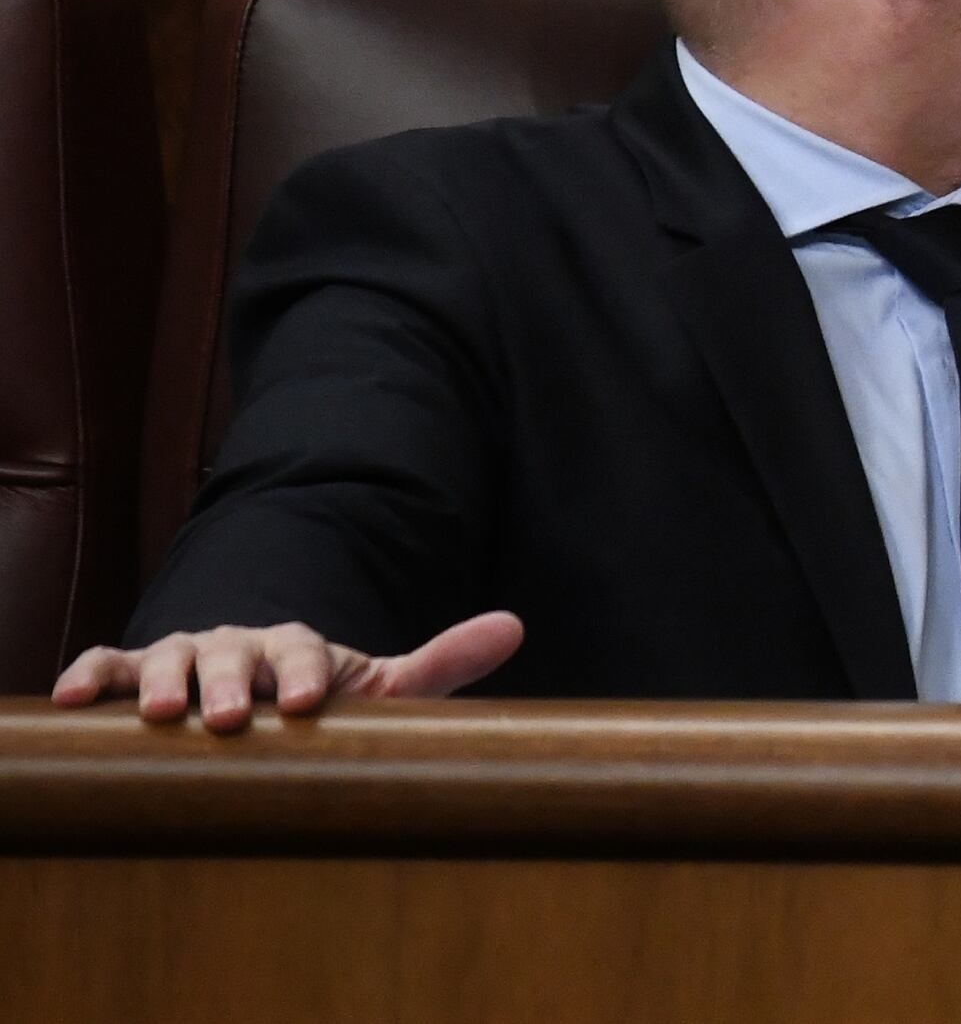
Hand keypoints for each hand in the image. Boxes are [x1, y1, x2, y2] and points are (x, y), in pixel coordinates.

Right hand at [52, 612, 523, 729]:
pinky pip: (107, 666)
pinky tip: (66, 699)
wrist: (257, 690)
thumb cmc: (317, 699)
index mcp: (300, 647)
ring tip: (156, 714)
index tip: (309, 701)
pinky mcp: (135, 672)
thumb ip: (439, 663)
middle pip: (233, 654)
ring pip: (167, 657)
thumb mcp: (378, 686)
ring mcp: (186, 655)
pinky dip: (88, 676)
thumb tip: (514, 625)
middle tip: (231, 716)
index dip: (307, 672)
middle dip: (231, 682)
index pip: (306, 650)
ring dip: (160, 681)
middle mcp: (241, 644)